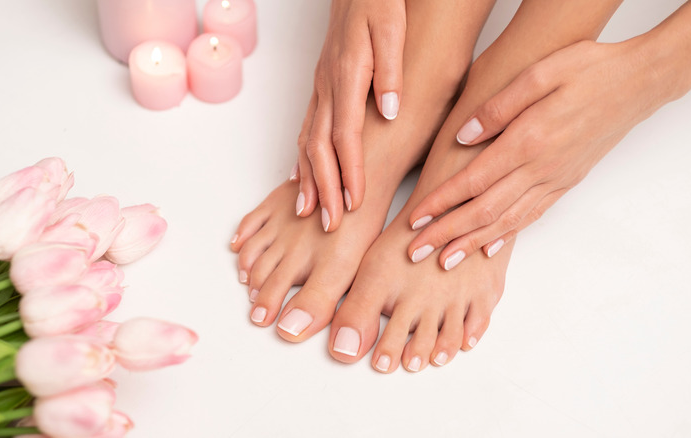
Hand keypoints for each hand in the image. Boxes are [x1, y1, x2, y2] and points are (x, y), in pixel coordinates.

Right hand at [294, 0, 404, 231]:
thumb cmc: (378, 2)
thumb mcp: (391, 27)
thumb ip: (391, 69)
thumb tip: (390, 110)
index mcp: (346, 76)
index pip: (345, 135)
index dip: (349, 172)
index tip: (354, 203)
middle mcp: (327, 87)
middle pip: (319, 147)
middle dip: (324, 188)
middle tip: (329, 223)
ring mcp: (319, 89)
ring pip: (306, 141)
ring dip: (308, 179)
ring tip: (307, 211)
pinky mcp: (320, 88)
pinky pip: (304, 128)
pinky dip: (300, 157)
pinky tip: (298, 176)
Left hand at [407, 38, 676, 269]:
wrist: (639, 83)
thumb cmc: (591, 70)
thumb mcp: (541, 73)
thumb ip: (498, 108)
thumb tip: (464, 137)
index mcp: (528, 142)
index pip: (473, 182)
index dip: (441, 204)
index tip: (415, 220)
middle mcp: (541, 169)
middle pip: (484, 211)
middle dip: (446, 234)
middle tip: (415, 252)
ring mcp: (555, 180)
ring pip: (507, 221)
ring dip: (471, 243)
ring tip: (444, 261)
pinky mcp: (566, 183)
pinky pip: (531, 216)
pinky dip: (506, 235)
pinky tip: (489, 247)